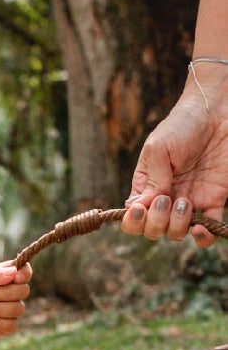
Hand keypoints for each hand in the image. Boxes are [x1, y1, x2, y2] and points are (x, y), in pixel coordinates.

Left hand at [0, 261, 31, 349]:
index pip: (24, 272)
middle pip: (23, 290)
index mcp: (1, 276)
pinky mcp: (3, 327)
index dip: (24, 274)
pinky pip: (12, 325)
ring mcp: (6, 310)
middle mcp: (7, 292)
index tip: (15, 278)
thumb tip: (14, 272)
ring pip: (18, 309)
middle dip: (4, 293)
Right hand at [122, 85, 227, 246]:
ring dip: (177, 225)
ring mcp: (189, 202)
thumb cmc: (183, 125)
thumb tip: (140, 208)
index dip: (133, 221)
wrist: (218, 111)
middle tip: (166, 199)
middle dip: (156, 221)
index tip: (141, 207)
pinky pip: (207, 233)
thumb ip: (151, 180)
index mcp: (146, 187)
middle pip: (152, 230)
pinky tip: (200, 228)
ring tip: (185, 201)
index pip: (132, 218)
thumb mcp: (158, 149)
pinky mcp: (213, 202)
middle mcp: (165, 199)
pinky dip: (203, 238)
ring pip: (176, 234)